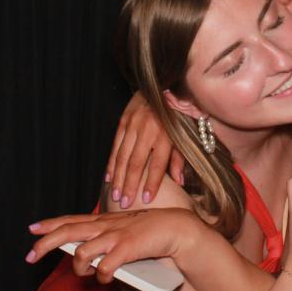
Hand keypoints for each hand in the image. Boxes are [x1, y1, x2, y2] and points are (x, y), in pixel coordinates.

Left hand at [25, 208, 199, 283]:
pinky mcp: (127, 248)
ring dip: (79, 267)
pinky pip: (104, 267)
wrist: (175, 229)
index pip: (71, 220)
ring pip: (83, 252)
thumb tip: (85, 253)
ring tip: (85, 273)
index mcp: (104, 220)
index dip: (50, 224)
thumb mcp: (121, 231)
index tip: (32, 229)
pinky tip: (105, 278)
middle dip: (45, 243)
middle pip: (68, 232)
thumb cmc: (148, 233)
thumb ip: (104, 238)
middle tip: (30, 255)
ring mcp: (115, 236)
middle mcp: (105, 225)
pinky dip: (101, 276)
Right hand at [105, 92, 184, 206]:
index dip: (151, 183)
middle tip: (125, 203)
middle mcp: (149, 129)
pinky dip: (111, 163)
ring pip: (122, 156)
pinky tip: (107, 178)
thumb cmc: (177, 115)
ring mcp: (133, 124)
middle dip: (129, 185)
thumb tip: (179, 182)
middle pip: (136, 162)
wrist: (162, 87)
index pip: (157, 163)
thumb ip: (179, 158)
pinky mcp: (123, 120)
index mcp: (166, 134)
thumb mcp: (184, 135)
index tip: (146, 200)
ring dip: (117, 177)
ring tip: (115, 195)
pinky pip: (115, 145)